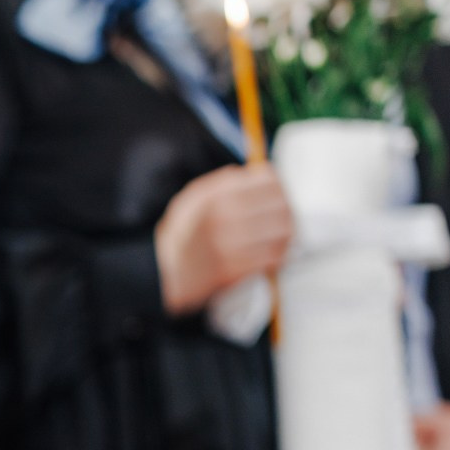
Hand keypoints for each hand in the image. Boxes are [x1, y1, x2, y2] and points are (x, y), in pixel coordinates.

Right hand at [154, 164, 294, 316]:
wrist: (162, 274)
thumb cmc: (179, 236)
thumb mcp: (191, 199)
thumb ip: (221, 183)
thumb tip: (253, 174)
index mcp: (216, 195)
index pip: (268, 180)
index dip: (277, 185)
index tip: (276, 192)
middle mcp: (226, 217)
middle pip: (281, 206)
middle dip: (287, 210)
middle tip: (284, 216)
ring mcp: (232, 245)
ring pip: (283, 232)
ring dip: (287, 234)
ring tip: (282, 236)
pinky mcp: (236, 269)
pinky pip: (274, 258)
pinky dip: (279, 255)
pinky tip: (273, 254)